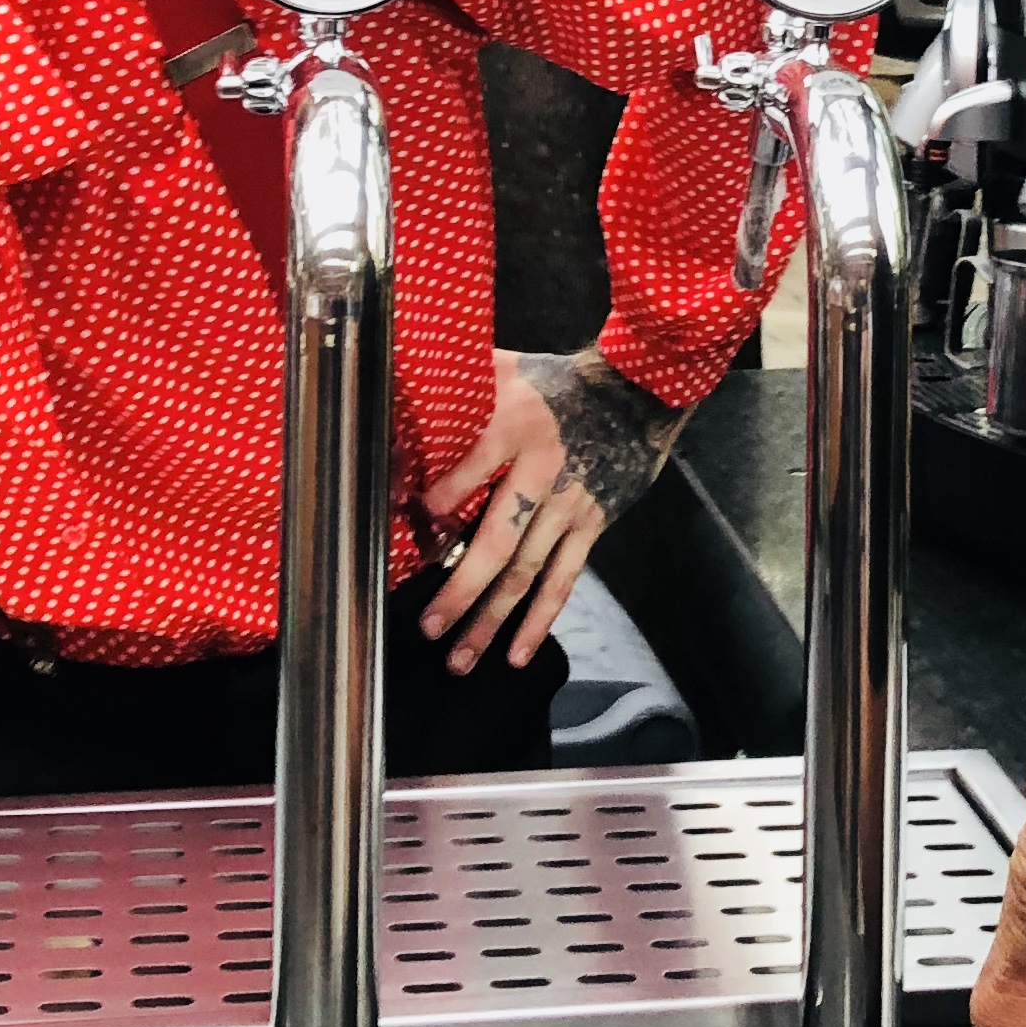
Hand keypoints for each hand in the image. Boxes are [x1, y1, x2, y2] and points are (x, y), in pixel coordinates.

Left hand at [416, 347, 675, 673]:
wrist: (634, 396)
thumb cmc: (555, 384)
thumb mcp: (503, 369)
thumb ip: (457, 384)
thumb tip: (391, 393)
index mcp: (515, 428)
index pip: (470, 468)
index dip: (438, 499)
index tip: (402, 520)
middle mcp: (541, 474)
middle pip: (498, 541)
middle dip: (462, 589)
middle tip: (429, 626)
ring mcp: (567, 507)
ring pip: (527, 573)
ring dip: (493, 619)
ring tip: (461, 658)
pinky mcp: (589, 527)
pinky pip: (562, 580)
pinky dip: (540, 620)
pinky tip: (516, 653)